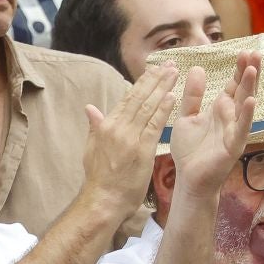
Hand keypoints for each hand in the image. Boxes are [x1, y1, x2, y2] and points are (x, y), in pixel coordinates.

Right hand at [80, 63, 177, 222]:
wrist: (104, 199)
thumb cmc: (98, 178)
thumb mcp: (90, 149)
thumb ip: (94, 127)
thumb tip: (90, 108)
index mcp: (105, 126)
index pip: (127, 98)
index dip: (141, 83)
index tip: (153, 70)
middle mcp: (117, 127)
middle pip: (139, 98)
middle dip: (155, 79)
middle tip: (168, 64)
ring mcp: (130, 137)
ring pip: (148, 107)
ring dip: (163, 88)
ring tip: (174, 73)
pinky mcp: (143, 149)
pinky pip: (155, 125)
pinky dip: (164, 109)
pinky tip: (173, 96)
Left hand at [166, 55, 258, 199]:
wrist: (189, 178)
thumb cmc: (190, 149)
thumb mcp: (187, 116)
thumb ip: (193, 95)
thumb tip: (198, 68)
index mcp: (220, 109)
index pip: (233, 85)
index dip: (238, 69)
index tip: (244, 50)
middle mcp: (231, 117)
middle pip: (243, 90)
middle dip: (248, 72)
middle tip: (254, 52)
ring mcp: (234, 131)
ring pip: (245, 105)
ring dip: (250, 87)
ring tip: (253, 69)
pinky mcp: (233, 146)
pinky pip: (242, 128)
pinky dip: (247, 115)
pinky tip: (252, 101)